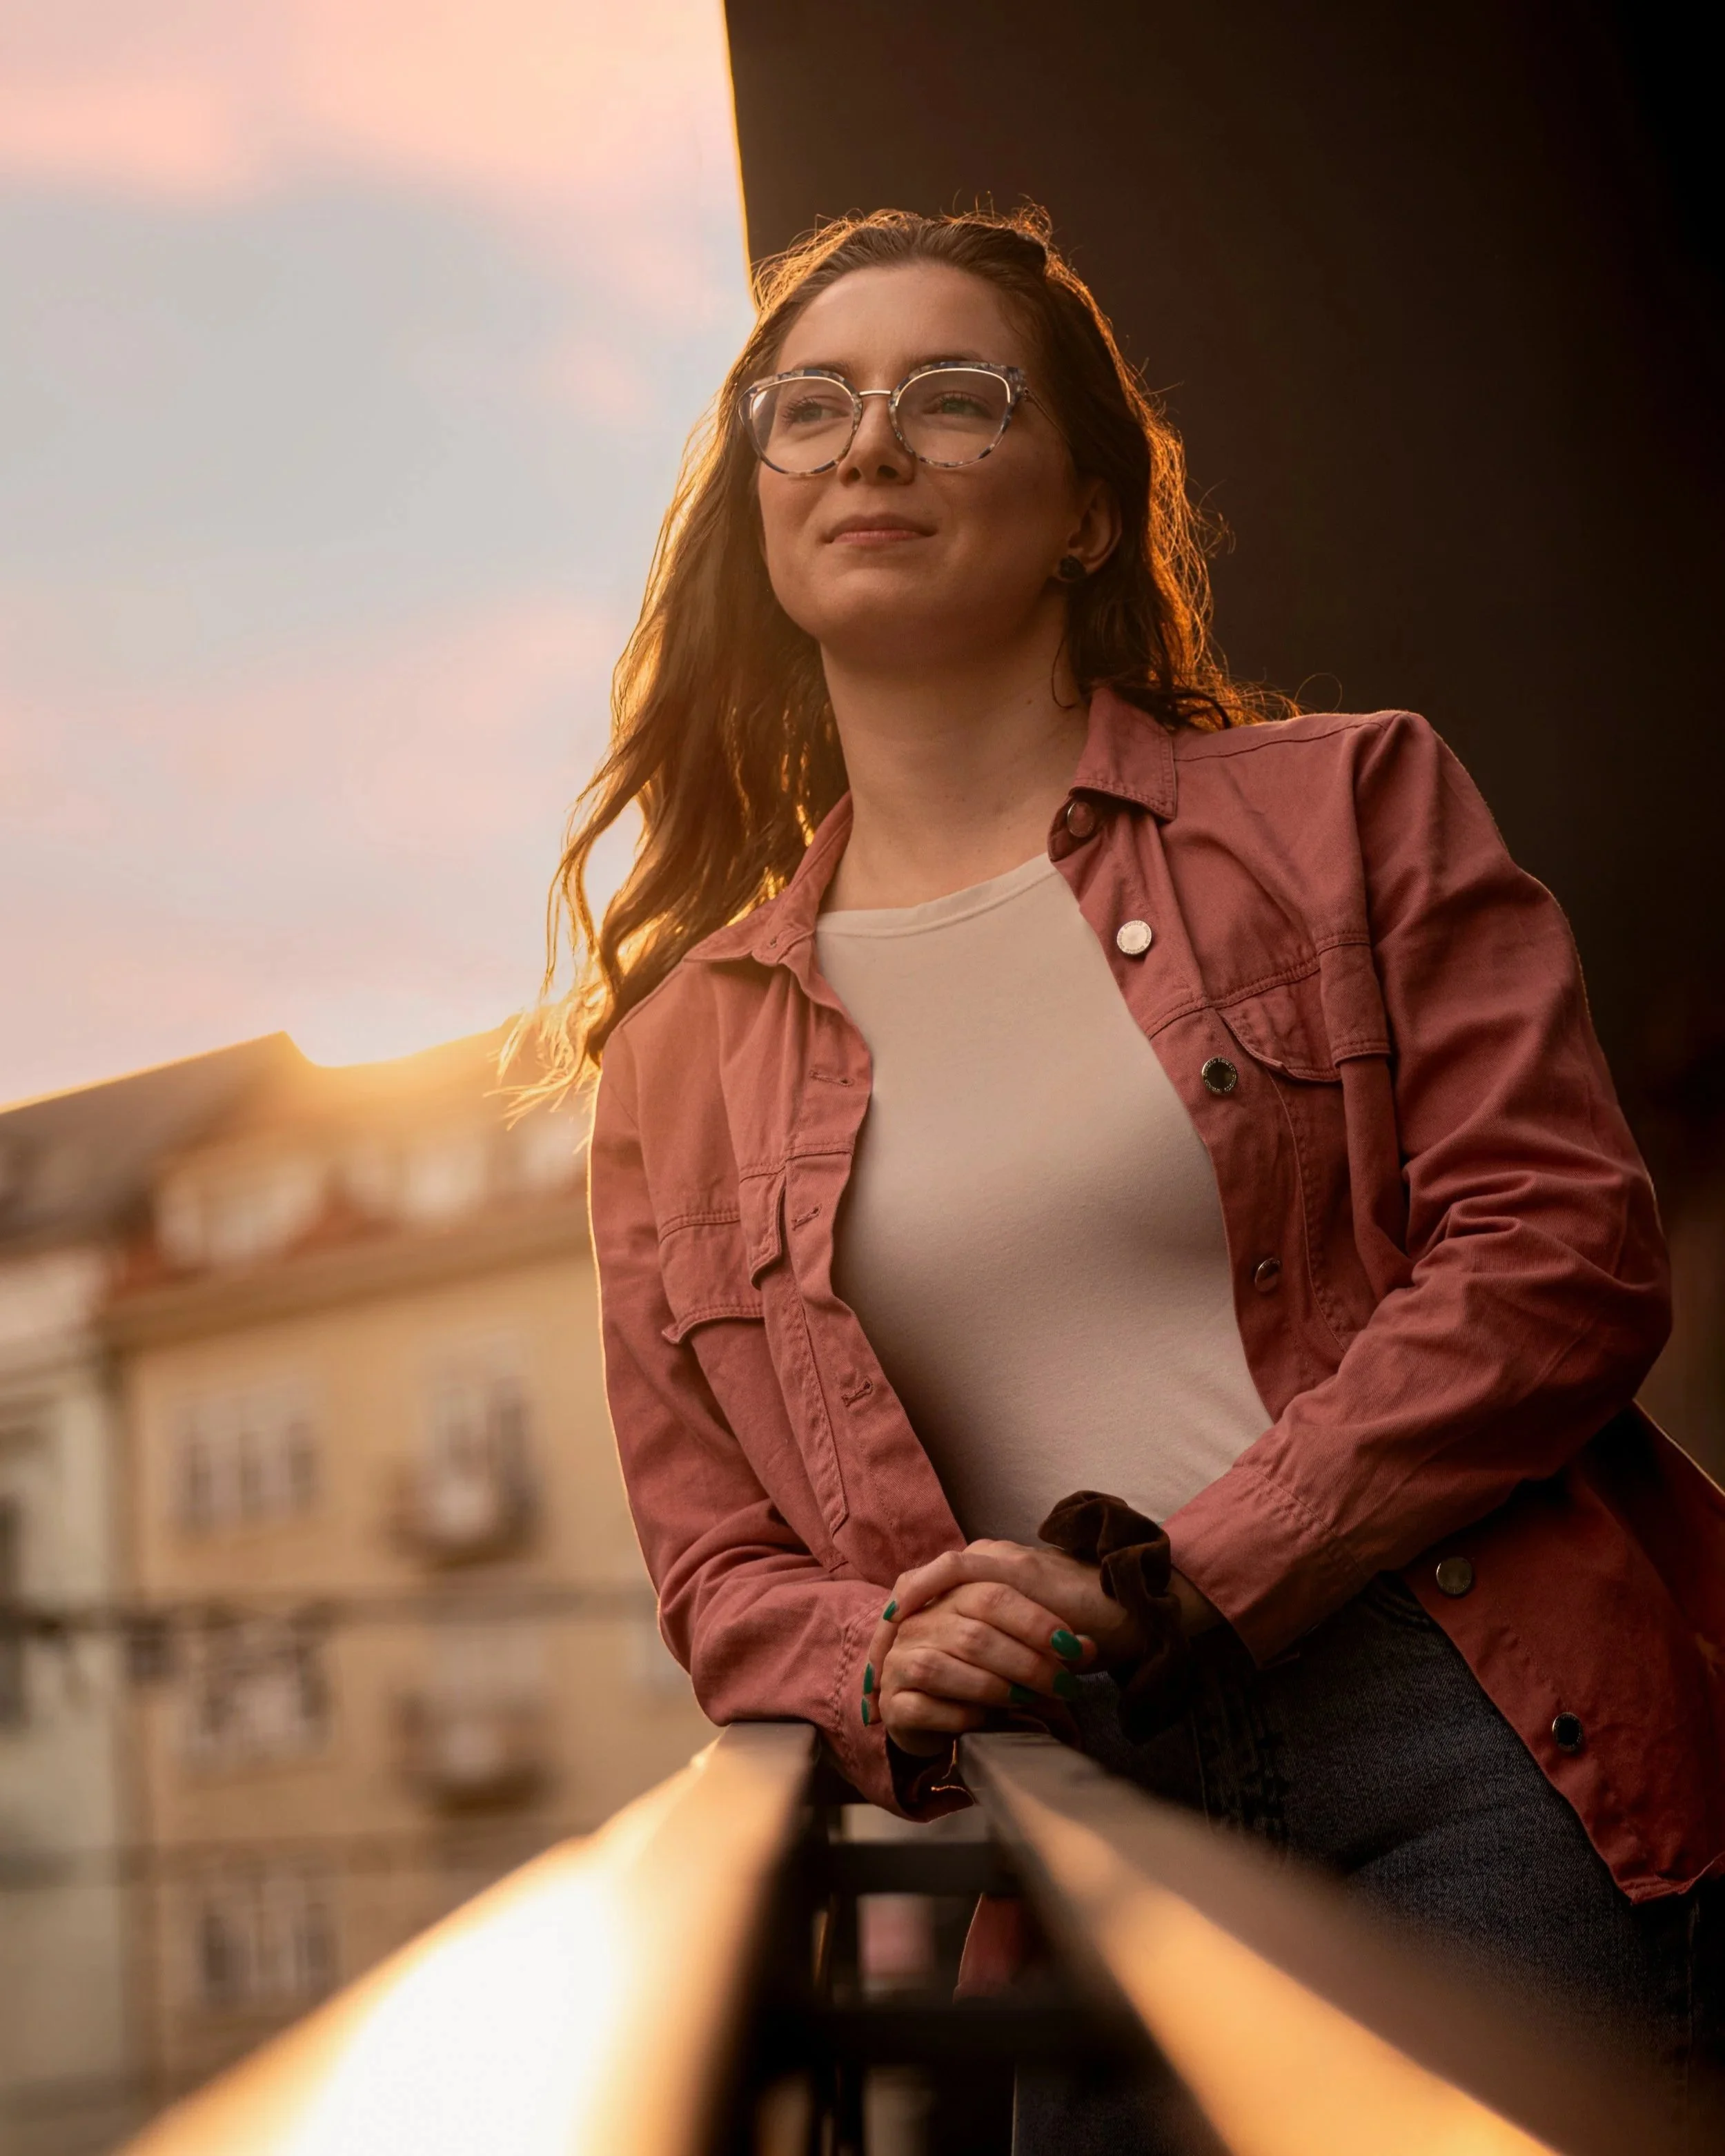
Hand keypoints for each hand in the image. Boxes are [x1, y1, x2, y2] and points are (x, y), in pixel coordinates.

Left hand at [864, 1539, 1224, 1752]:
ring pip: (931, 1579)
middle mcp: (989, 1558)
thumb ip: (999, 1652)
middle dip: (890, 1638)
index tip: (880, 1678)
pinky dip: (930, 1600)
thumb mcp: (1028, 1647)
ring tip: (887, 1665)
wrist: (1134, 1614)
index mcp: (990, 1575)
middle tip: (873, 1682)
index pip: (925, 1595)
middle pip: (917, 1587)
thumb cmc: (1085, 1633)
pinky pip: (959, 1576)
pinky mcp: (1018, 1567)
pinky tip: (913, 1628)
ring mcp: (1002, 1558)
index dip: (898, 1634)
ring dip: (905, 1624)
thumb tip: (969, 1692)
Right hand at [867, 1571, 1097, 1757]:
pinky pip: (925, 1706)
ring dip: (995, 1687)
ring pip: (942, 1666)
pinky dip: (961, 1714)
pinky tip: (987, 1720)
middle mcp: (920, 1621)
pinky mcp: (894, 1703)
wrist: (930, 1709)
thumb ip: (1046, 1639)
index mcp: (950, 1593)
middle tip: (1066, 1685)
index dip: (1034, 1621)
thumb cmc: (980, 1668)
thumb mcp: (1016, 1643)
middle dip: (1026, 1661)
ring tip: (1030, 1699)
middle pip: (974, 1633)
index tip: (1073, 1646)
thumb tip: (1087, 1648)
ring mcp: (900, 1660)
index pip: (992, 1595)